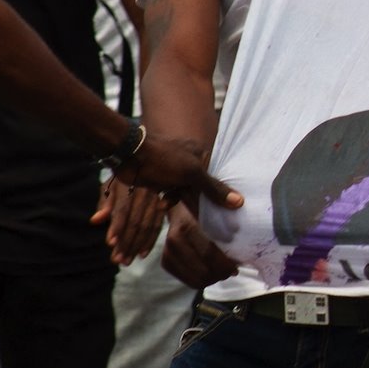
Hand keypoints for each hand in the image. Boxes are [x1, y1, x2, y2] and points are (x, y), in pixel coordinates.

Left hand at [93, 178, 170, 265]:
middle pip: (136, 221)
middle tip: (117, 260)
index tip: (110, 243)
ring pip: (148, 225)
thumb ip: (104, 203)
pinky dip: (150, 240)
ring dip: (137, 245)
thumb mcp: (111, 185)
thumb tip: (95, 221)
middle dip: (127, 242)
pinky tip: (142, 253)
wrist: (146, 159)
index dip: (117, 226)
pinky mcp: (163, 203)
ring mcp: (156, 197)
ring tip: (127, 261)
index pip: (123, 208)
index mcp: (129, 184)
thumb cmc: (122, 176)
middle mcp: (145, 191)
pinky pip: (158, 224)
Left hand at [119, 131, 242, 211]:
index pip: (218, 173)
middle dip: (199, 199)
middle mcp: (189, 161)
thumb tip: (239, 202)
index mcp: (200, 153)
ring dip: (179, 200)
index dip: (220, 190)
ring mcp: (175, 170)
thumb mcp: (192, 173)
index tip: (226, 207)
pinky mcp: (162, 179)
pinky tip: (163, 204)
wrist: (129, 155)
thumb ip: (214, 188)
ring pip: (186, 191)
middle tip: (204, 214)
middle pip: (202, 185)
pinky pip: (172, 193)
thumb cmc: (163, 159)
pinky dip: (169, 199)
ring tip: (174, 204)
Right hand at [161, 203, 239, 287]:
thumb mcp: (211, 198)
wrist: (177, 207)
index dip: (226, 265)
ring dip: (212, 279)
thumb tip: (239, 203)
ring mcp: (168, 253)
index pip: (209, 254)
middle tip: (231, 270)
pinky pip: (188, 281)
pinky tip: (210, 271)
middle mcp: (174, 242)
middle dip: (221, 274)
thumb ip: (223, 200)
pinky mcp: (166, 262)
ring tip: (222, 271)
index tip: (236, 266)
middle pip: (204, 272)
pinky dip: (202, 280)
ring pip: (196, 280)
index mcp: (186, 227)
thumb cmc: (200, 204)